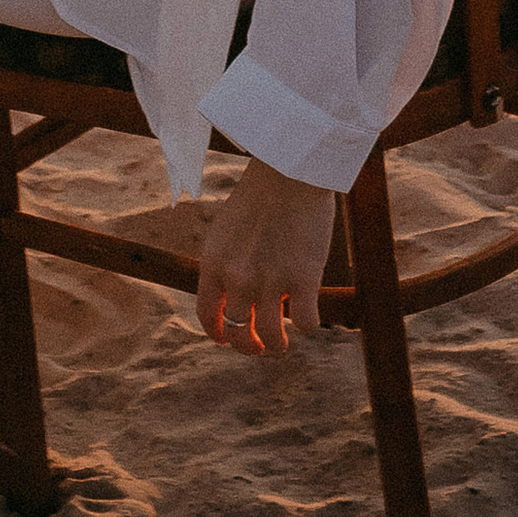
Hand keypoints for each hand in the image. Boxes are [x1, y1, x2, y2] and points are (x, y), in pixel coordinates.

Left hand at [195, 157, 335, 353]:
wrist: (289, 170)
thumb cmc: (261, 193)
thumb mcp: (226, 230)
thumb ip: (224, 263)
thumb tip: (229, 294)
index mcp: (214, 265)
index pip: (207, 316)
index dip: (217, 334)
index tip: (227, 340)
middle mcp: (237, 279)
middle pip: (237, 333)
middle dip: (249, 346)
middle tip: (260, 347)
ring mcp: (270, 282)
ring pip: (272, 335)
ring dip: (277, 345)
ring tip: (283, 343)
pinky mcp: (303, 280)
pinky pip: (305, 322)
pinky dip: (308, 324)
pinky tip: (310, 315)